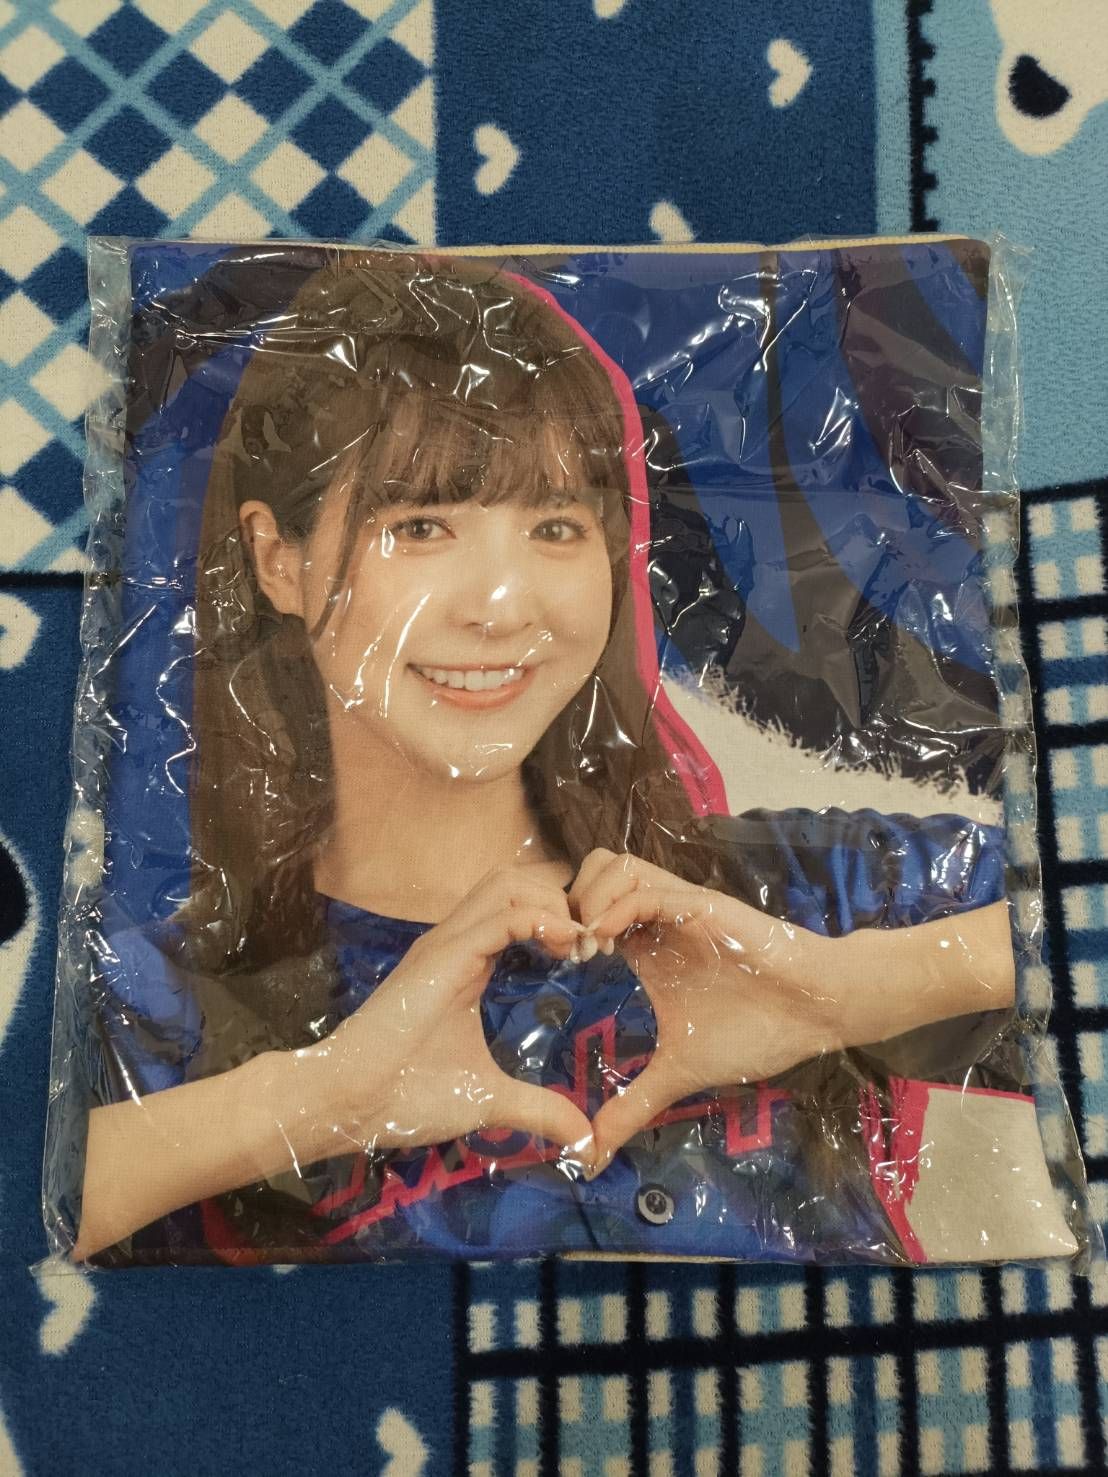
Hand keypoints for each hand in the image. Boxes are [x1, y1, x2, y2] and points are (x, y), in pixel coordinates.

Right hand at [303, 867, 594, 1162]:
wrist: (348, 1102)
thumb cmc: (405, 1096)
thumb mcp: (488, 1099)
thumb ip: (538, 1110)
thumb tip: (584, 1139)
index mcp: (464, 961)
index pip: (517, 906)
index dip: (561, 919)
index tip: (591, 956)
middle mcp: (454, 941)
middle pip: (515, 880)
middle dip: (560, 899)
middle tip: (590, 944)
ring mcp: (445, 943)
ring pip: (507, 883)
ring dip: (551, 903)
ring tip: (577, 943)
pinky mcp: (441, 956)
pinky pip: (500, 916)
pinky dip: (540, 919)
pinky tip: (565, 945)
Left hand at [569, 849, 835, 1173]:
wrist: (815, 1012)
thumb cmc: (754, 1031)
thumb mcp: (679, 1073)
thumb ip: (632, 1106)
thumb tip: (591, 1156)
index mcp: (644, 945)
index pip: (582, 908)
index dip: (556, 930)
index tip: (553, 971)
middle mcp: (655, 917)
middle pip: (588, 872)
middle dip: (562, 905)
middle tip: (563, 952)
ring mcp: (677, 906)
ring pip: (611, 866)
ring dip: (588, 900)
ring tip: (588, 948)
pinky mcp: (703, 905)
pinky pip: (649, 888)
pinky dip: (618, 907)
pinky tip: (609, 943)